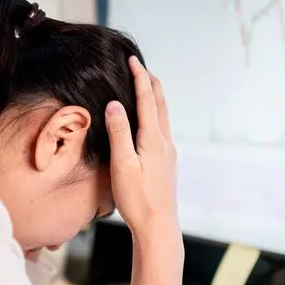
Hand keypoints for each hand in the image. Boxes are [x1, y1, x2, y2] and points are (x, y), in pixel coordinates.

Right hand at [106, 56, 183, 284]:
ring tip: (148, 87)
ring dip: (156, 98)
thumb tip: (116, 104)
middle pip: (161, 104)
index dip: (140, 77)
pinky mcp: (168, 164)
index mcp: (153, 139)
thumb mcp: (123, 164)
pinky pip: (163, 129)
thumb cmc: (138, 199)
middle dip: (151, 83)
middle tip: (142, 66)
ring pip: (164, 117)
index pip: (147, 100)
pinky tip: (151, 122)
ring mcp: (169, 153)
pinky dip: (156, 115)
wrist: (159, 226)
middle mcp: (165, 142)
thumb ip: (119, 132)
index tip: (133, 59)